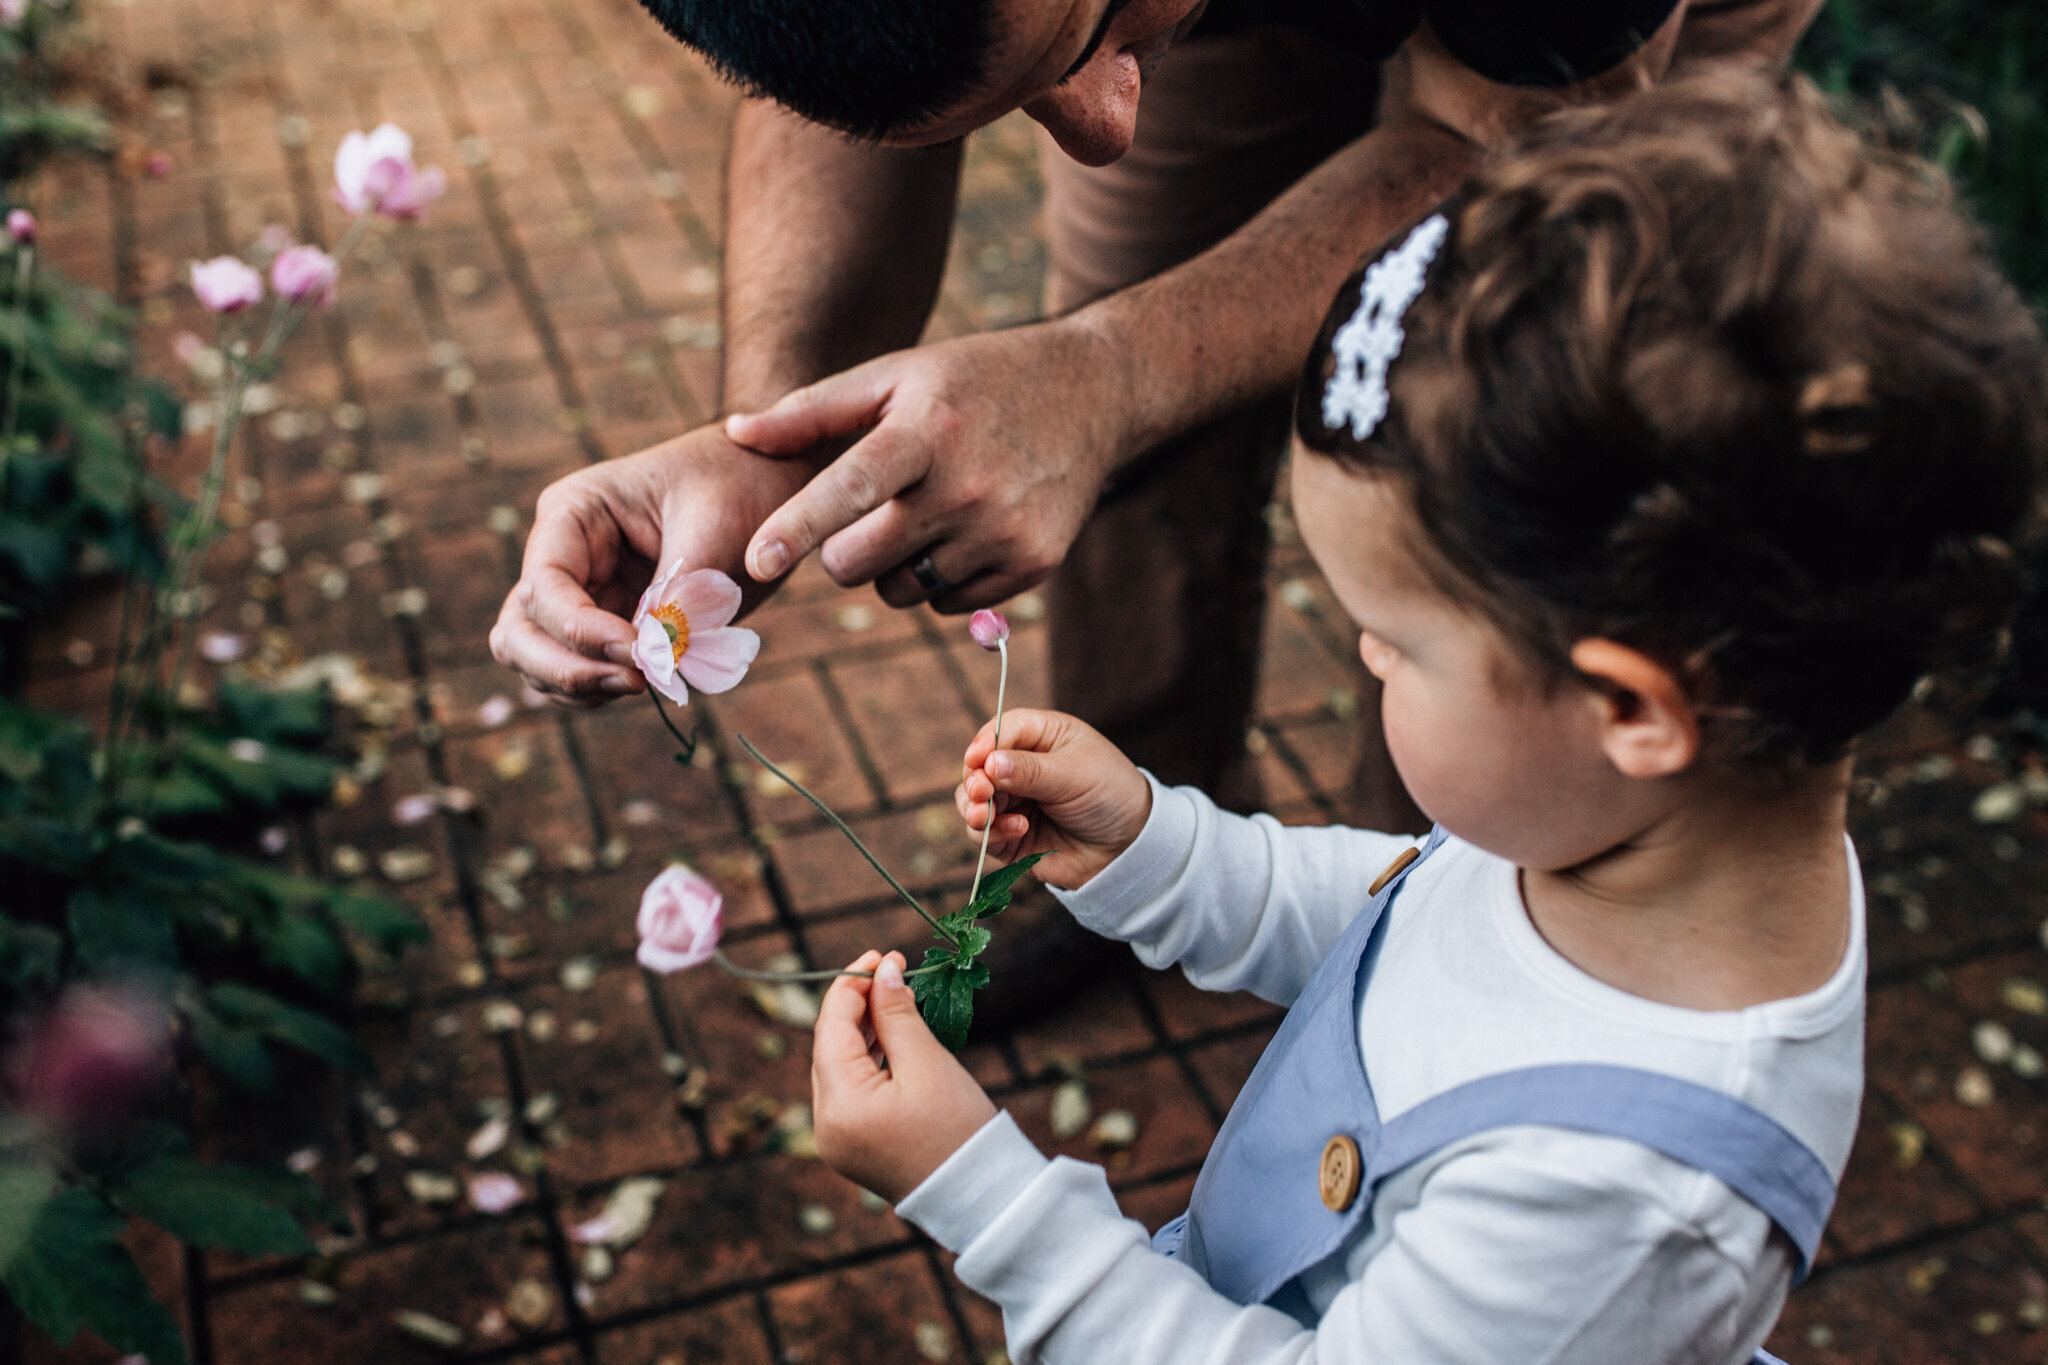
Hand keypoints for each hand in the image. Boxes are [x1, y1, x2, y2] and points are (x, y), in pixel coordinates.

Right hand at [489, 425, 818, 704]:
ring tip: (649, 682)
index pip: (545, 585)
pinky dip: (601, 690)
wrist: (769, 487)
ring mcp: (581, 594)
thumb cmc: (740, 488)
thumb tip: (651, 656)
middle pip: (520, 631)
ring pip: (536, 659)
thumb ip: (679, 593)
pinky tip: (651, 682)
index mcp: (574, 512)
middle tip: (636, 681)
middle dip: (566, 667)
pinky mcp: (608, 625)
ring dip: (581, 685)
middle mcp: (564, 555)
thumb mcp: (714, 529)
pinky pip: (579, 671)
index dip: (582, 631)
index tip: (640, 654)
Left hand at [724, 319, 1128, 611]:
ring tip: (928, 511)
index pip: (852, 487)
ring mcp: (1007, 531)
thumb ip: (813, 410)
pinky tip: (966, 529)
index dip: (798, 526)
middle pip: (860, 562)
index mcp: (930, 429)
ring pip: (900, 591)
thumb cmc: (972, 382)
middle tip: (865, 515)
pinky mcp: (1035, 564)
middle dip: (841, 551)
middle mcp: (971, 485)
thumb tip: (736, 434)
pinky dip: (940, 580)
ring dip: (893, 566)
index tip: (754, 561)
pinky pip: (948, 605)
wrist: (1091, 392)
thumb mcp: (896, 374)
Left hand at [811, 950, 997, 1203]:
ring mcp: (836, 1140)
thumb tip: (882, 968)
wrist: (981, 1197)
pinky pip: (851, 1091)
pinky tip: (892, 1038)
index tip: (883, 954)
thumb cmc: (959, 1129)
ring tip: (897, 999)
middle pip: (829, 1047)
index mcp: (838, 1105)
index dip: (853, 984)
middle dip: (858, 1004)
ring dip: (864, 1031)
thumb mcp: (927, 1062)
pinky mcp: (853, 1147)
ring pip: (839, 1067)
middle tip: (893, 970)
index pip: (830, 1027)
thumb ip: (897, 1013)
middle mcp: (825, 1125)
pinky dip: (869, 1061)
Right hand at [955, 709, 1151, 889]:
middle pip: (979, 767)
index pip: (1001, 731)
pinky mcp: (1011, 836)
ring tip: (985, 817)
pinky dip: (992, 833)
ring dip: (974, 808)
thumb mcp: (1075, 774)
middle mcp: (1022, 766)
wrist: (1131, 848)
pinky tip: (1018, 830)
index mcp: (1042, 737)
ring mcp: (1015, 801)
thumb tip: (988, 763)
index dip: (984, 744)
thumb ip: (1030, 770)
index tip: (977, 760)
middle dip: (975, 780)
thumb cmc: (1112, 795)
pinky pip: (985, 834)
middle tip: (981, 793)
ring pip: (972, 801)